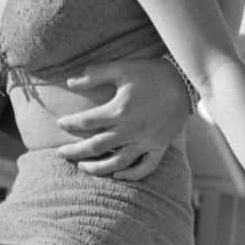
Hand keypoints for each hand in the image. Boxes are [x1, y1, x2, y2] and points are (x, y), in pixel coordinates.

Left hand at [56, 57, 189, 180]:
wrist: (184, 81)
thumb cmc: (148, 73)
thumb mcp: (120, 68)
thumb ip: (94, 75)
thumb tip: (69, 82)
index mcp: (119, 110)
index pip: (86, 122)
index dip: (70, 124)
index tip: (60, 123)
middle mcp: (130, 130)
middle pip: (96, 147)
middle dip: (75, 152)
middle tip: (60, 153)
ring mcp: (146, 141)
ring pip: (117, 163)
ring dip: (97, 168)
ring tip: (82, 167)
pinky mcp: (160, 147)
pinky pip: (145, 168)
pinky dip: (130, 175)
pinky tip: (116, 175)